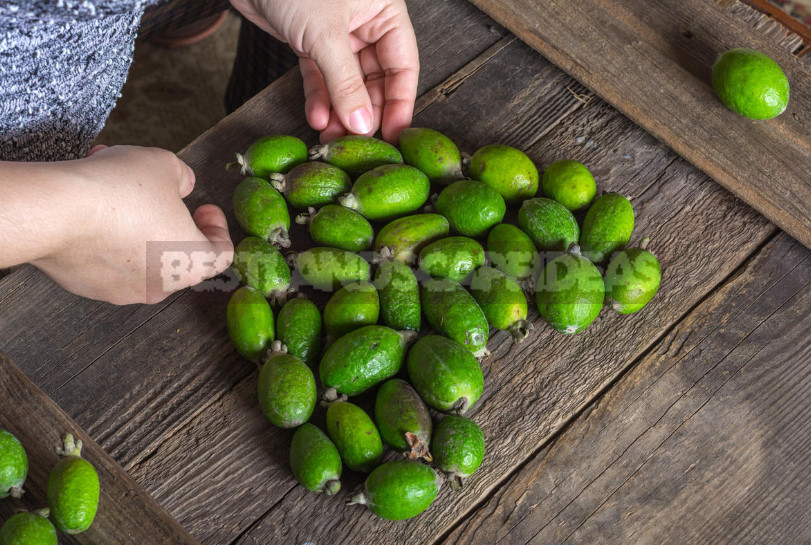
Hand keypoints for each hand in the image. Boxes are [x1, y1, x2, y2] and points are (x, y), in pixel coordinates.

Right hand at [28, 146, 232, 303]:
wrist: (57, 212)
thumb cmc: (121, 189)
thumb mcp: (164, 165)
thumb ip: (182, 176)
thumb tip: (182, 185)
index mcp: (192, 262)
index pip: (220, 254)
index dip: (217, 228)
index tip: (204, 207)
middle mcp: (161, 285)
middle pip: (177, 254)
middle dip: (170, 219)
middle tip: (159, 193)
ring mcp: (124, 291)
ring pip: (140, 256)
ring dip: (136, 224)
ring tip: (116, 189)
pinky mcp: (90, 288)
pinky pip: (108, 262)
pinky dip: (106, 238)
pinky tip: (91, 208)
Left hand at [230, 0, 419, 142]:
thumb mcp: (325, 34)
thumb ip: (345, 82)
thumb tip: (362, 123)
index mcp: (384, 12)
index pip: (403, 65)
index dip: (400, 102)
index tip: (395, 136)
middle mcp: (365, 23)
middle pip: (377, 78)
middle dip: (365, 112)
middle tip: (359, 142)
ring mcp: (337, 34)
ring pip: (347, 83)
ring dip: (340, 112)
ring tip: (333, 137)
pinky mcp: (310, 41)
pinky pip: (321, 77)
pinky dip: (319, 98)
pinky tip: (317, 118)